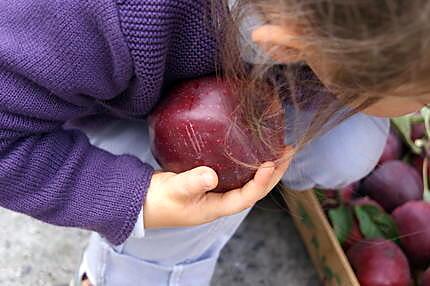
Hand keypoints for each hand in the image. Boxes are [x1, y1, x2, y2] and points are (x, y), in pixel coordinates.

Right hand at [143, 147, 293, 228]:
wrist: (142, 201)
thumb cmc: (158, 200)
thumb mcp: (174, 190)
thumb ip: (192, 182)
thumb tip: (212, 175)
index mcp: (216, 208)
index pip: (247, 197)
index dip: (261, 182)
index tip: (270, 163)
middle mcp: (221, 201)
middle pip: (255, 189)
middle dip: (273, 172)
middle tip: (286, 151)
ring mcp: (216, 192)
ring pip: (248, 180)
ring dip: (265, 167)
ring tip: (277, 149)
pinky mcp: (210, 182)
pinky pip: (236, 174)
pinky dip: (247, 163)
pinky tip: (250, 151)